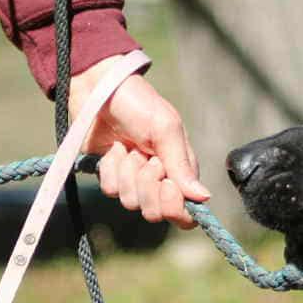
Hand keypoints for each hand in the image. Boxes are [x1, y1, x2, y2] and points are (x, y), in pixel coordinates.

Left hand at [77, 59, 211, 227]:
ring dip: (127, 172)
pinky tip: (113, 149)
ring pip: (131, 202)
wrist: (98, 90)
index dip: (175, 206)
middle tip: (144, 157)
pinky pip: (110, 190)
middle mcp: (159, 180)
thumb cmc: (139, 103)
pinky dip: (110, 169)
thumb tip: (204, 198)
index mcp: (181, 170)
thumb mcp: (165, 129)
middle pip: (156, 212)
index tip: (167, 183)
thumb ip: (182, 165)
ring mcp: (134, 180)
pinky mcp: (111, 176)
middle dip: (147, 185)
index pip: (186, 212)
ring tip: (127, 147)